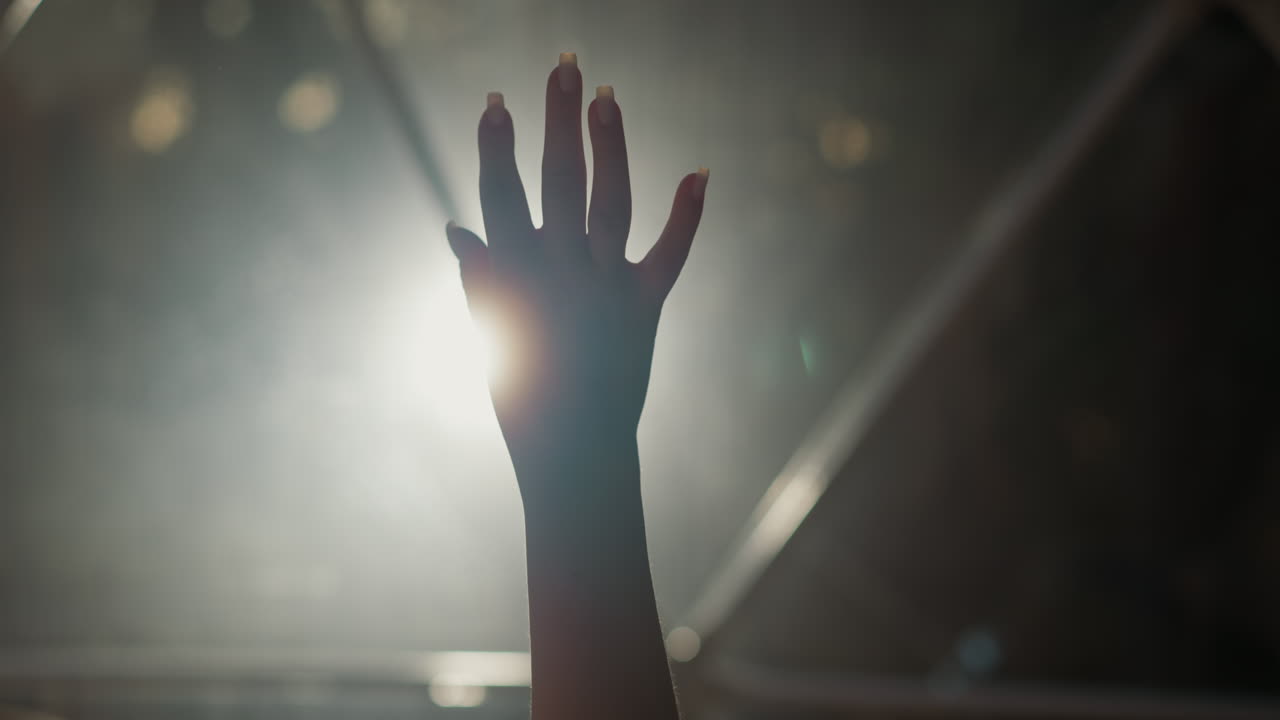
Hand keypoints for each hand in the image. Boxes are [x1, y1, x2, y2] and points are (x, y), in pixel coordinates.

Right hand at [446, 53, 707, 489]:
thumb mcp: (491, 335)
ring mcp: (603, 287)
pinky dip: (686, 213)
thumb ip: (479, 278)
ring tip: (609, 97)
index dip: (497, 145)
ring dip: (611, 147)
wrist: (573, 453)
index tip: (496, 98)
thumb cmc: (522, 395)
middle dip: (559, 120)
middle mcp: (558, 273)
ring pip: (609, 202)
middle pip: (559, 181)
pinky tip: (699, 170)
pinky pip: (667, 253)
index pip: (500, 195)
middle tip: (564, 66)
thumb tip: (455, 228)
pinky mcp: (643, 306)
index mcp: (512, 278)